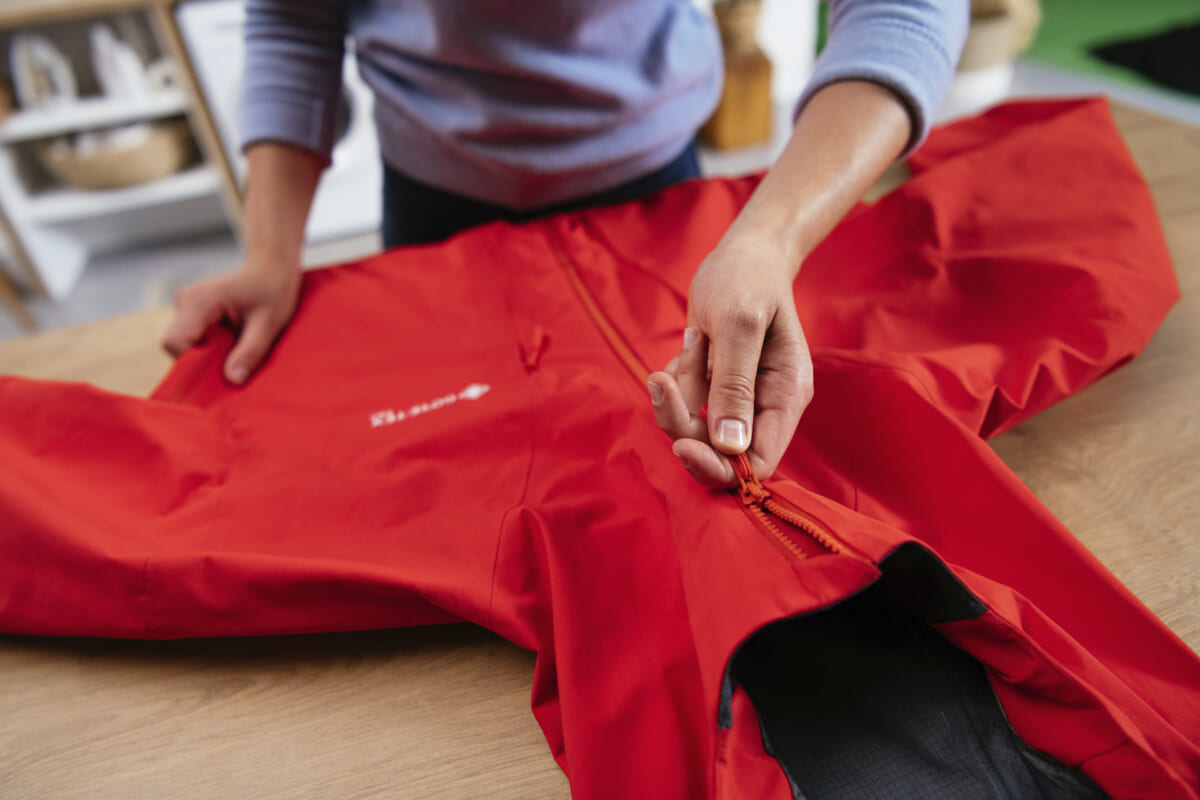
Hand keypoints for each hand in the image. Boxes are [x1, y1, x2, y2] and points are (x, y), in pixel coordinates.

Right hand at [161, 260, 300, 384]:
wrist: (271, 268)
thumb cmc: (272, 290)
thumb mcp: (269, 323)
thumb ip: (250, 351)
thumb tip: (233, 379)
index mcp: (198, 300)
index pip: (174, 343)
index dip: (193, 362)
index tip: (223, 367)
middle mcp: (184, 301)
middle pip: (176, 346)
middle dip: (203, 359)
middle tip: (236, 354)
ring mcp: (184, 306)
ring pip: (184, 344)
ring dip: (208, 352)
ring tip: (237, 342)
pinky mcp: (190, 313)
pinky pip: (191, 339)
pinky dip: (210, 346)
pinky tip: (231, 338)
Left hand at [646, 233, 811, 485]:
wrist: (743, 253)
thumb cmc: (746, 280)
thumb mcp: (739, 325)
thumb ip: (734, 386)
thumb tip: (730, 446)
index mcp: (786, 397)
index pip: (758, 463)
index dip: (719, 465)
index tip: (682, 443)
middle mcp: (765, 405)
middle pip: (718, 451)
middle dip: (684, 422)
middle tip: (663, 381)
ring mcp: (739, 398)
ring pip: (695, 426)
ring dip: (680, 387)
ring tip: (694, 336)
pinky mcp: (716, 386)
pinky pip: (685, 402)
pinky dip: (678, 375)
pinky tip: (694, 337)